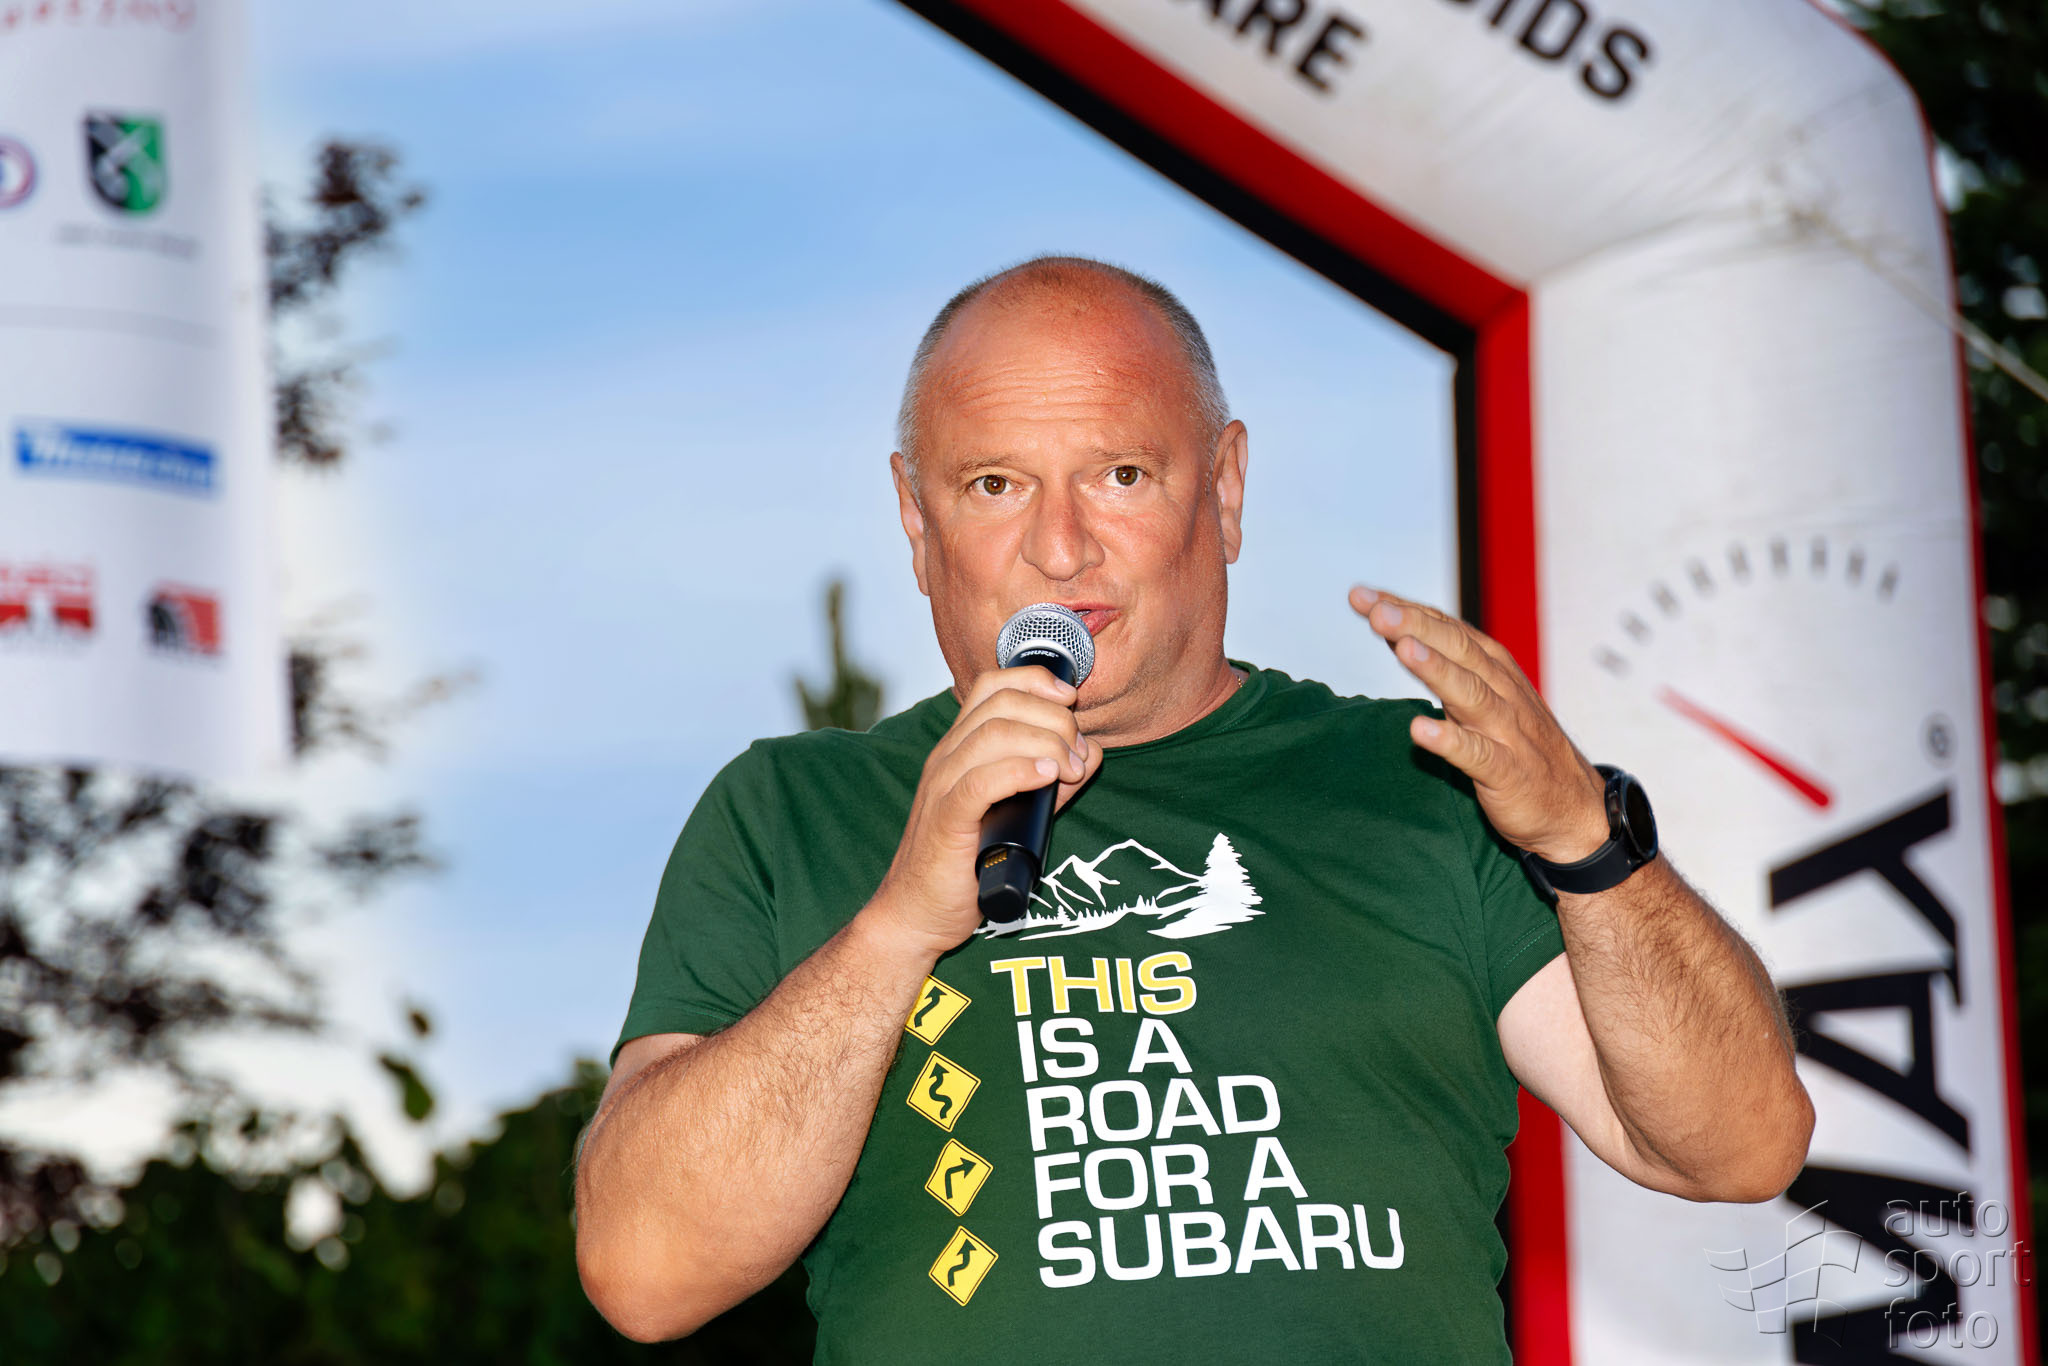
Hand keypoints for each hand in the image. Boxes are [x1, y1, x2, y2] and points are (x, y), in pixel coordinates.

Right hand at [868, 666, 1103, 955]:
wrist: (916, 912)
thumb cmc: (965, 863)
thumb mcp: (1019, 811)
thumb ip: (1054, 782)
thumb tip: (1091, 753)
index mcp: (959, 747)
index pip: (992, 685)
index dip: (1035, 680)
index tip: (1071, 698)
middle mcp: (947, 757)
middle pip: (1002, 704)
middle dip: (1053, 718)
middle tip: (1079, 754)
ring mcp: (942, 786)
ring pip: (993, 734)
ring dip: (1045, 743)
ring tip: (1070, 771)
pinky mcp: (945, 820)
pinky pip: (980, 781)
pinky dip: (1019, 771)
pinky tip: (1046, 776)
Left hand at [1350, 585, 1607, 863]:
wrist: (1573, 809)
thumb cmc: (1517, 746)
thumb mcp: (1482, 698)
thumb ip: (1444, 667)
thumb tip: (1395, 634)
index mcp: (1493, 669)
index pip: (1446, 629)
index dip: (1406, 610)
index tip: (1361, 596)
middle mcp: (1502, 691)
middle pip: (1457, 651)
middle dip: (1416, 627)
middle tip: (1375, 609)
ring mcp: (1507, 731)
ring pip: (1469, 693)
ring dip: (1435, 670)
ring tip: (1402, 649)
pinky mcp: (1508, 772)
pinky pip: (1478, 755)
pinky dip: (1451, 741)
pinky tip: (1420, 731)